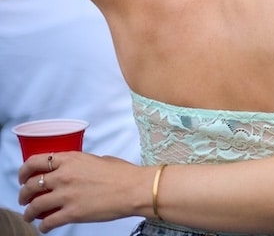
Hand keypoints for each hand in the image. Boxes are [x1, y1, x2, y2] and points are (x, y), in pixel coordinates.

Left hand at [19, 151, 150, 231]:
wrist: (135, 189)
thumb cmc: (123, 174)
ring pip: (34, 206)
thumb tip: (77, 171)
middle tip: (24, 199)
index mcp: (71, 159)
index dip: (24, 171)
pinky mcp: (72, 213)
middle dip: (23, 194)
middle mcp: (64, 176)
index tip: (23, 177)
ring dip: (29, 213)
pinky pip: (48, 222)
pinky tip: (45, 227)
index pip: (35, 162)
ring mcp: (66, 195)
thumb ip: (82, 164)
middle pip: (31, 185)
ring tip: (30, 216)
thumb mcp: (99, 160)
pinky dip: (43, 227)